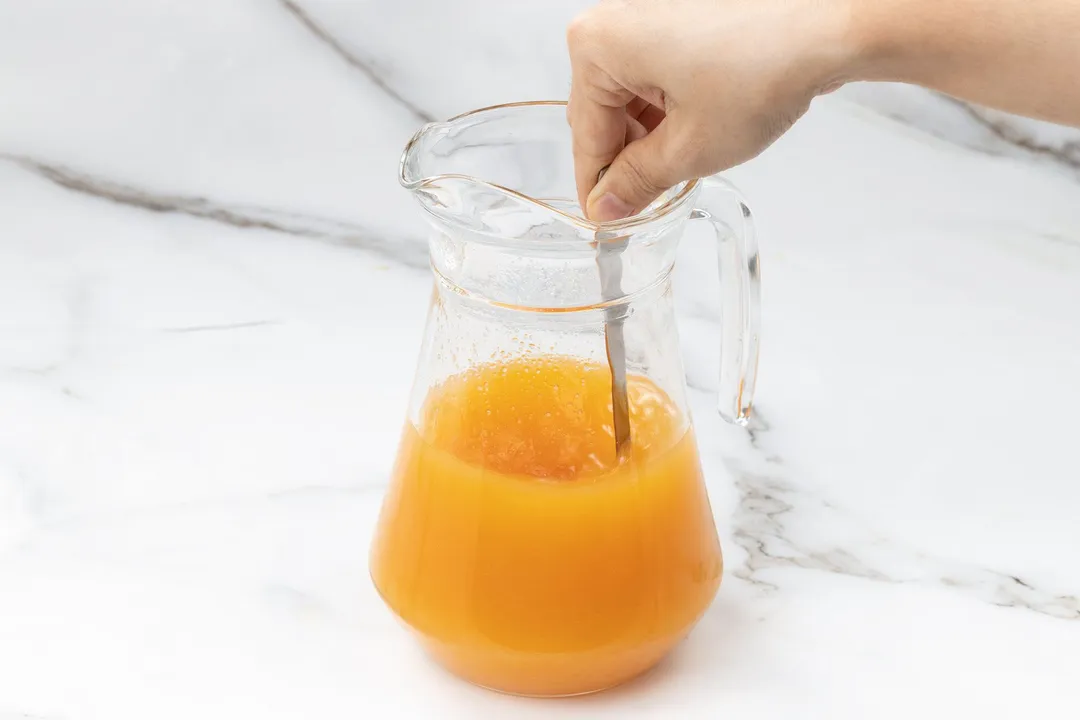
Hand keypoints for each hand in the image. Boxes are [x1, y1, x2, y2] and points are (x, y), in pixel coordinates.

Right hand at [566, 0, 855, 220]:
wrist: (829, 23)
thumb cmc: (764, 67)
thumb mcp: (690, 149)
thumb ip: (637, 183)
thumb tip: (608, 206)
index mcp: (598, 47)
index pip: (587, 137)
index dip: (600, 189)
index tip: (610, 220)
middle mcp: (615, 21)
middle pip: (604, 113)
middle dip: (628, 158)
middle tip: (653, 200)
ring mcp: (648, 14)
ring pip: (631, 96)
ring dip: (651, 135)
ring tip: (687, 162)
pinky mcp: (680, 15)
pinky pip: (657, 72)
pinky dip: (670, 107)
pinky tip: (698, 130)